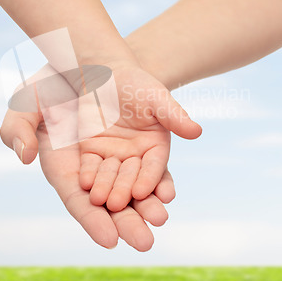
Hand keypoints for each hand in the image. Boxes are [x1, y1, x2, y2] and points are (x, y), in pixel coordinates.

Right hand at [0, 83, 176, 251]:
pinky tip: (166, 191)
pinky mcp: (142, 140)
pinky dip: (158, 178)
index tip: (109, 240)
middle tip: (144, 242)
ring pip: (134, 187)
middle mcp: (94, 165)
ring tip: (159, 218)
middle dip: (127, 221)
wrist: (86, 59)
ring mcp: (119, 154)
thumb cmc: (52, 80)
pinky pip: (151, 164)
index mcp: (65, 164)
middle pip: (110, 202)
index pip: (78, 199)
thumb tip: (25, 157)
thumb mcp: (25, 98)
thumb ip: (17, 127)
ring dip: (147, 204)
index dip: (92, 220)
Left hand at [78, 64, 201, 211]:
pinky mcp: (92, 151)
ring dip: (105, 188)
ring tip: (99, 200)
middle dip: (124, 191)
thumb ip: (174, 115)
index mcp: (156, 146)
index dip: (149, 179)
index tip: (142, 192)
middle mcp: (136, 156)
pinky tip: (84, 184)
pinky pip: (90, 166)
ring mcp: (113, 155)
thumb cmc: (137, 83)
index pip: (154, 166)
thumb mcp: (156, 97)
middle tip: (118, 205)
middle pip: (131, 177)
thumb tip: (197, 131)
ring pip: (110, 176)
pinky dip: (88, 175)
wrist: (108, 75)